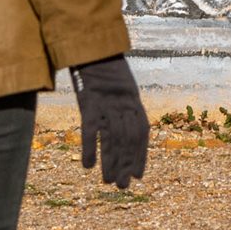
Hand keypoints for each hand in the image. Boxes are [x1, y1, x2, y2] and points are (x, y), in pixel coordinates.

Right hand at [71, 55, 148, 190]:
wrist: (92, 42)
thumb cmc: (104, 62)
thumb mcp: (120, 80)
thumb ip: (124, 100)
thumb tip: (125, 120)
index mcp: (133, 99)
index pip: (142, 133)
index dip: (140, 155)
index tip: (138, 176)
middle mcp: (123, 103)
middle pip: (127, 139)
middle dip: (125, 164)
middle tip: (122, 187)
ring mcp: (107, 103)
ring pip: (111, 139)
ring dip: (110, 162)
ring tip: (108, 182)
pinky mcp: (89, 101)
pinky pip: (90, 129)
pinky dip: (89, 148)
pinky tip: (88, 167)